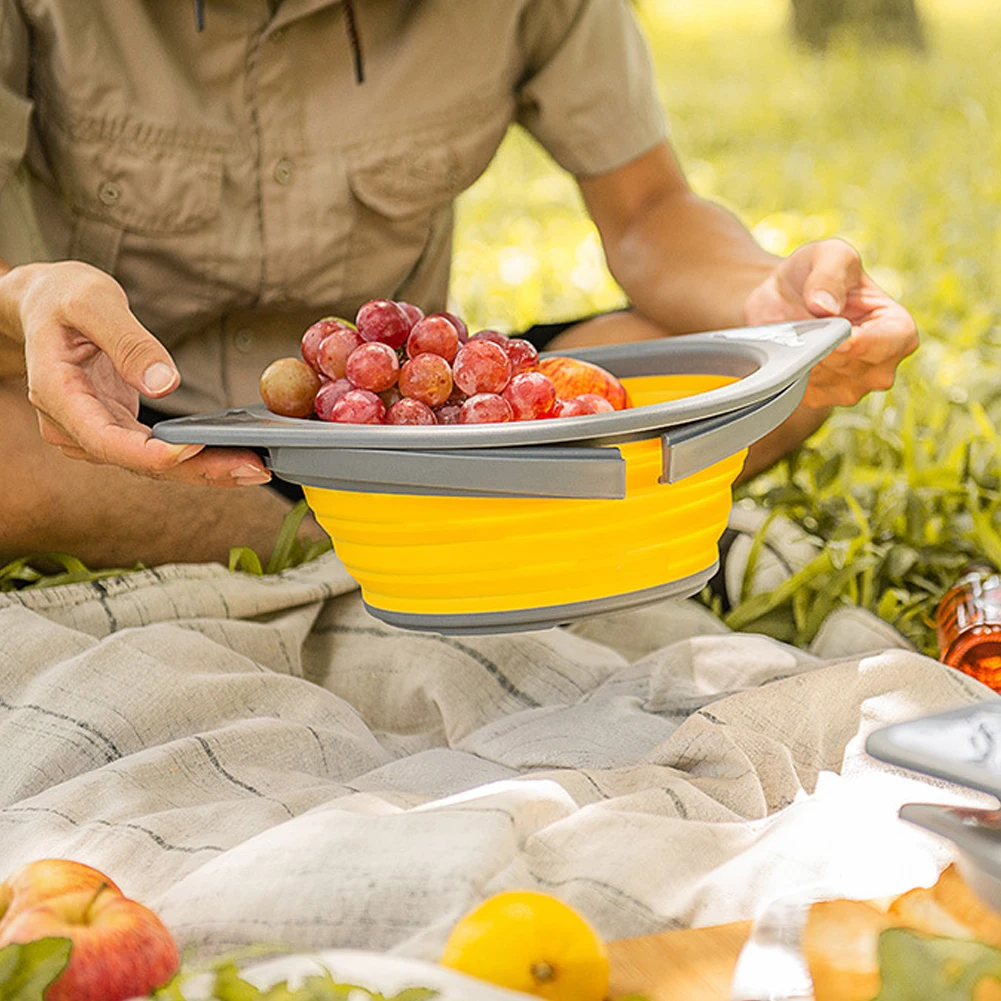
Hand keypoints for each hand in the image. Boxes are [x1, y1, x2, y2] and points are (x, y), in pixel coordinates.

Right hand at [0, 261, 270, 485]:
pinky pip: (157, 451)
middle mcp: (72, 424)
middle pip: (138, 461)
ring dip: (205, 468)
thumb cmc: (63, 298)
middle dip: (199, 469)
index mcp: (57, 393)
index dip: (152, 453)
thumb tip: (164, 384)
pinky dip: (196, 455)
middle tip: (254, 470)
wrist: (44, 305)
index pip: (104, 439)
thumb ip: (128, 342)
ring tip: (256, 466)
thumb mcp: (93, 301)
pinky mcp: (116, 429)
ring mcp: (93, 431)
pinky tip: (234, 455)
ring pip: (152, 463)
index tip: (197, 450)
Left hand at [743, 238, 917, 407]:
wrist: (782, 297)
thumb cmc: (816, 273)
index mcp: (898, 330)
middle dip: (820, 344)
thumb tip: (824, 307)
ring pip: (821, 380)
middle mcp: (881, 367)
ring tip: (795, 332)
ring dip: (801, 357)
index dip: (855, 340)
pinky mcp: (818, 399)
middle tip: (802, 322)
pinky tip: (787, 351)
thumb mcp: (828, 255)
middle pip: (849, 366)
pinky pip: (799, 391)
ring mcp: (850, 389)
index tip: (831, 329)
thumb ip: (829, 274)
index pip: (884, 345)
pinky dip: (788, 371)